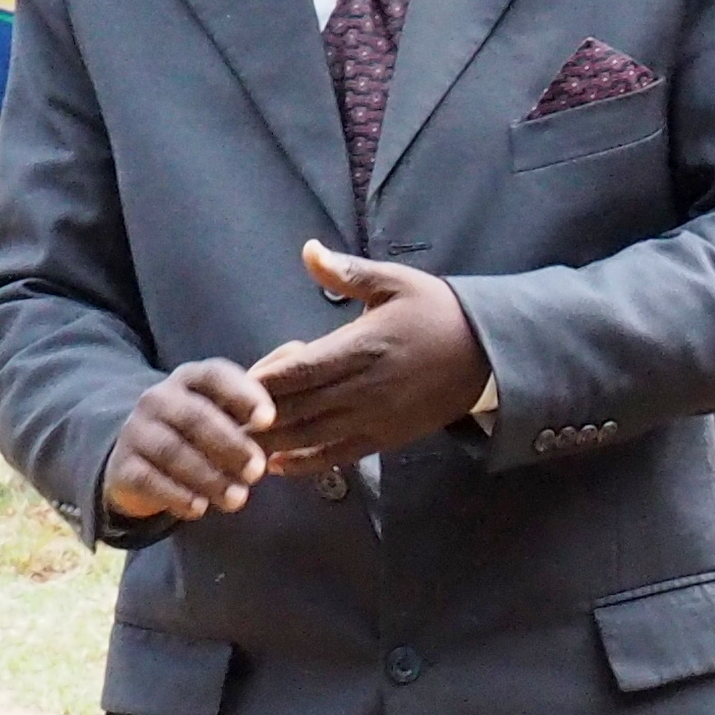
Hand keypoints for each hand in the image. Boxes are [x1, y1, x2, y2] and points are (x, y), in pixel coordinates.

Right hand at [103, 358, 274, 523]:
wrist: (141, 459)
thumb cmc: (203, 426)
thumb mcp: (230, 404)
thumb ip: (265, 380)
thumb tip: (299, 349)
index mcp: (192, 377)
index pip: (216, 376)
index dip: (243, 395)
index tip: (269, 420)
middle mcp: (159, 398)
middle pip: (196, 417)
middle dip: (231, 445)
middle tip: (258, 472)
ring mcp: (136, 431)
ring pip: (173, 451)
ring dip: (208, 477)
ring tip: (238, 499)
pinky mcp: (122, 466)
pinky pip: (148, 479)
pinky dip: (177, 495)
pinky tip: (200, 509)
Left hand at [251, 241, 490, 474]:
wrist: (487, 351)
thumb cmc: (438, 311)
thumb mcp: (396, 283)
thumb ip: (347, 273)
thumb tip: (308, 250)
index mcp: (361, 345)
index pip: (297, 370)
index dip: (262, 380)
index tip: (236, 382)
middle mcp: (362, 386)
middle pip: (295, 407)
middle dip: (257, 414)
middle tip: (227, 415)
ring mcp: (373, 416)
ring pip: (309, 435)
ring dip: (271, 442)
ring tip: (239, 443)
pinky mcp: (385, 437)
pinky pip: (336, 456)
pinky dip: (303, 464)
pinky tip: (278, 463)